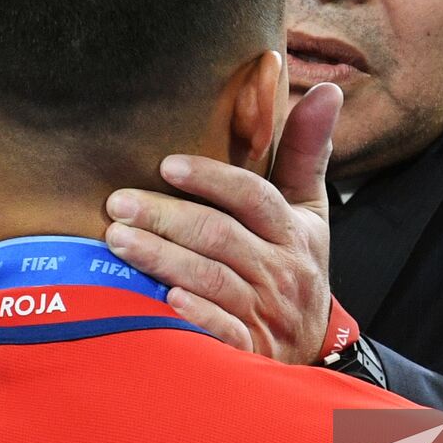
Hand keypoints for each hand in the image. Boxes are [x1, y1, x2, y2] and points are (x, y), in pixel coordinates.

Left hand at [102, 83, 342, 362]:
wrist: (309, 349)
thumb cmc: (295, 266)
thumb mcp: (308, 211)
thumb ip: (306, 152)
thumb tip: (326, 90)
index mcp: (293, 232)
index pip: (254, 198)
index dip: (212, 179)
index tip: (167, 166)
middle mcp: (281, 271)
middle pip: (221, 237)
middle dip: (166, 218)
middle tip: (117, 203)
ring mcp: (265, 314)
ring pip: (211, 280)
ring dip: (162, 259)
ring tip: (117, 240)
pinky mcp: (248, 351)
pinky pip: (221, 332)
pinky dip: (194, 316)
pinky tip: (163, 300)